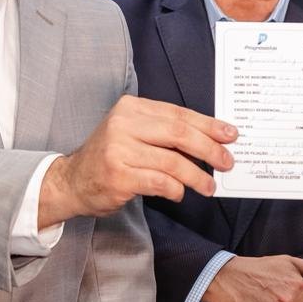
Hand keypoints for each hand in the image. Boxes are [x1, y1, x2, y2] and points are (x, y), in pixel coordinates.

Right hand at [39, 95, 236, 224]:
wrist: (71, 181)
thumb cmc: (110, 157)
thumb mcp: (133, 132)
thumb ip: (165, 132)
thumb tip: (211, 140)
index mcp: (131, 108)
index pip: (178, 113)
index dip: (208, 125)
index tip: (230, 135)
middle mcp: (123, 124)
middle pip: (179, 134)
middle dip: (209, 149)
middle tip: (226, 162)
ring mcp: (118, 150)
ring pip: (172, 162)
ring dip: (197, 176)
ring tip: (209, 186)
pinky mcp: (118, 176)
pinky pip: (160, 183)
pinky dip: (176, 189)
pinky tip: (180, 193)